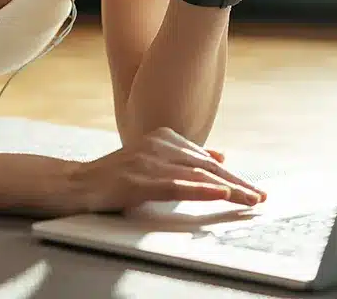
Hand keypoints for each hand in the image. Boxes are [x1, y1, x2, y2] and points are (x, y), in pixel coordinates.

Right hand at [57, 127, 266, 213]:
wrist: (76, 182)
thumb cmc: (115, 174)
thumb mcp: (153, 158)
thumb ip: (184, 157)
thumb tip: (219, 157)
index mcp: (164, 137)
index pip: (206, 160)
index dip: (233, 176)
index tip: (254, 189)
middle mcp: (159, 145)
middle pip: (207, 167)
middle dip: (237, 183)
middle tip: (260, 197)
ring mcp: (148, 162)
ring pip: (197, 176)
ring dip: (228, 189)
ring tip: (250, 199)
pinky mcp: (138, 181)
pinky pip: (175, 186)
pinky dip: (200, 190)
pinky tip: (220, 193)